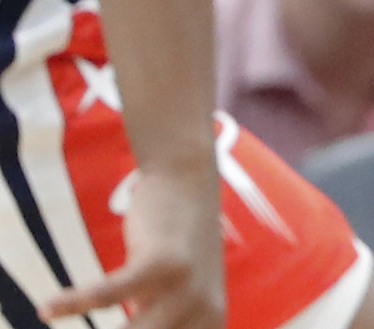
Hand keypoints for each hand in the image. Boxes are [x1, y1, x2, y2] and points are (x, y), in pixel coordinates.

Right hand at [41, 161, 223, 328]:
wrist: (190, 183)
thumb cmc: (174, 249)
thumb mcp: (176, 296)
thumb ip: (157, 327)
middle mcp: (204, 316)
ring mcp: (186, 290)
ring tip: (45, 328)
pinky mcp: (162, 263)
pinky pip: (110, 294)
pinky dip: (75, 302)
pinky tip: (48, 308)